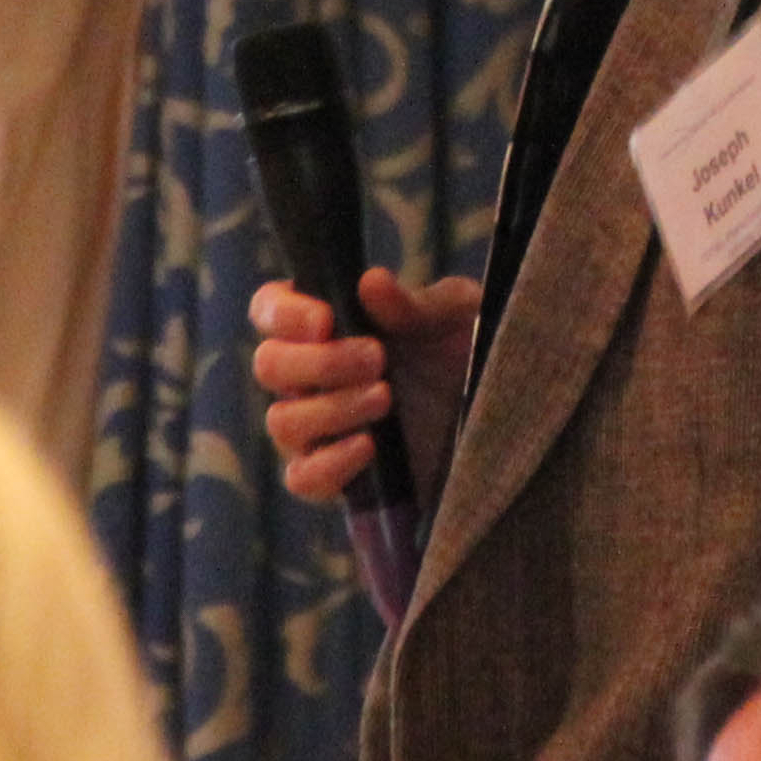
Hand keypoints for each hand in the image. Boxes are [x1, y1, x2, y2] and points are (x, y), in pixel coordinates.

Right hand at [249, 267, 480, 504]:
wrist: (494, 419)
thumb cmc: (463, 352)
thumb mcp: (453, 318)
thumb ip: (413, 304)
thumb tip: (371, 283)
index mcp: (325, 323)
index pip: (269, 309)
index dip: (284, 313)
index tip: (326, 319)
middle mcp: (308, 375)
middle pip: (267, 365)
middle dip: (319, 362)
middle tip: (377, 358)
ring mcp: (316, 428)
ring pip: (281, 422)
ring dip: (331, 409)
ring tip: (384, 398)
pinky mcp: (334, 475)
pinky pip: (302, 478)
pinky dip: (330, 464)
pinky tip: (369, 445)